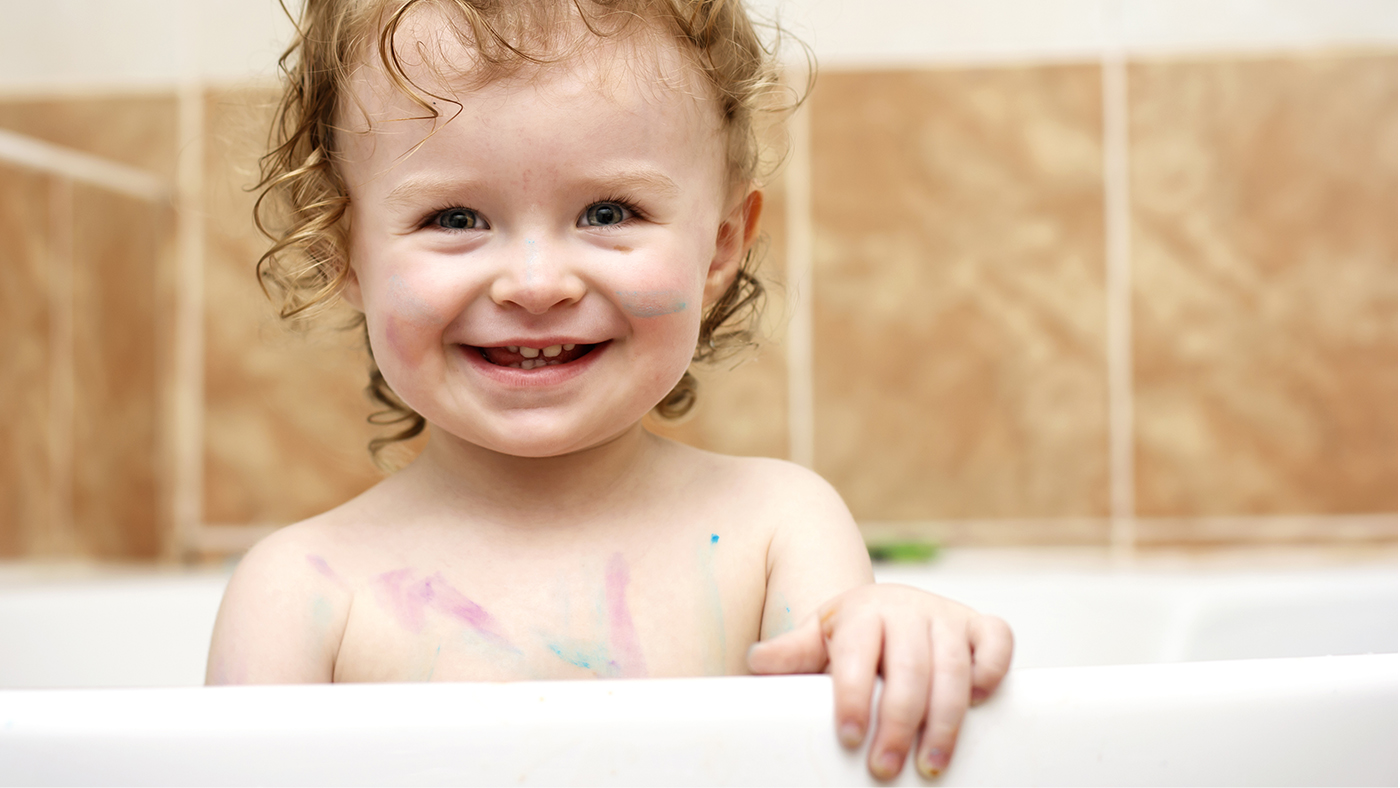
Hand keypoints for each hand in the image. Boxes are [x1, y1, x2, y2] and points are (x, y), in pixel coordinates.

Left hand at [746, 583, 1012, 778]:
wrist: (891, 609)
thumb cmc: (853, 636)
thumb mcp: (819, 641)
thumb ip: (793, 654)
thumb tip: (757, 662)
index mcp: (863, 613)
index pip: (857, 655)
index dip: (853, 696)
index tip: (847, 736)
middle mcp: (908, 609)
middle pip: (908, 669)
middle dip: (898, 723)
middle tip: (884, 768)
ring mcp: (947, 616)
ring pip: (953, 667)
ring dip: (945, 720)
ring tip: (930, 764)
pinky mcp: (980, 625)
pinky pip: (997, 641)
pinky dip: (992, 670)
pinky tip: (978, 704)